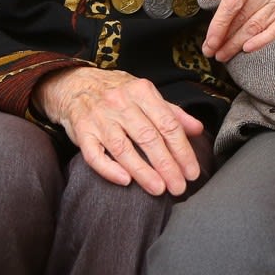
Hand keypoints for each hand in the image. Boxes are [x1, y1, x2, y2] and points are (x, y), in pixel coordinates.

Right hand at [33, 67, 203, 195]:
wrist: (76, 85)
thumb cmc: (118, 93)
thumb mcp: (147, 95)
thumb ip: (172, 113)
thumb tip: (198, 129)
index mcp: (142, 91)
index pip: (168, 123)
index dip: (182, 149)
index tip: (192, 171)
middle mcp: (120, 103)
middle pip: (148, 137)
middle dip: (167, 165)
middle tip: (179, 186)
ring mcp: (100, 118)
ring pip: (124, 148)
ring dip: (143, 172)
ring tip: (159, 189)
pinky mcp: (82, 132)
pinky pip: (95, 155)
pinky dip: (110, 169)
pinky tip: (125, 181)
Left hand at [201, 0, 274, 61]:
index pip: (232, 2)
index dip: (219, 24)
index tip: (209, 40)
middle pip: (243, 17)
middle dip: (224, 38)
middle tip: (211, 51)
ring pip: (257, 26)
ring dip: (238, 44)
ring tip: (224, 54)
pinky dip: (264, 40)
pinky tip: (250, 49)